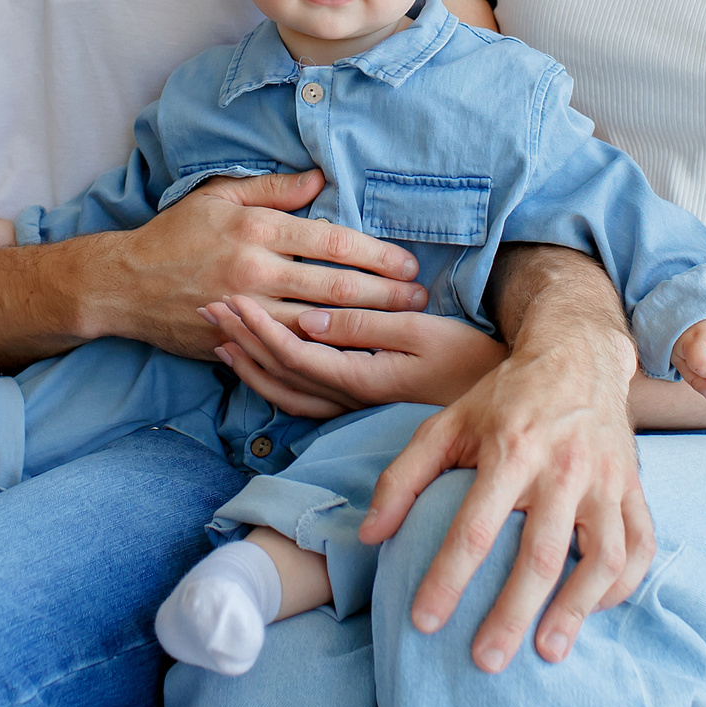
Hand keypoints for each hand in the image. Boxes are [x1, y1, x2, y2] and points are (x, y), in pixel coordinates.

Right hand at [83, 171, 427, 357]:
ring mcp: (246, 312)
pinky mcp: (235, 342)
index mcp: (257, 231)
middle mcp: (255, 272)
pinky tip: (353, 358)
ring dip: (364, 327)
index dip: (376, 254)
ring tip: (401, 329)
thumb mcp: (220, 196)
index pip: (332, 242)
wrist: (124, 284)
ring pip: (319, 324)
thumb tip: (321, 178)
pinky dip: (325, 356)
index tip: (408, 262)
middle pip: (335, 286)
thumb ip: (273, 188)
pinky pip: (288, 352)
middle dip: (385, 294)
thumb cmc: (175, 233)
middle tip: (421, 299)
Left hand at [200, 294, 508, 417]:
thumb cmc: (467, 361)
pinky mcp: (357, 406)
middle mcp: (347, 398)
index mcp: (359, 377)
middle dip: (241, 338)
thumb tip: (312, 317)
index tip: (230, 296)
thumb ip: (364, 326)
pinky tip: (259, 364)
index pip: (294, 352)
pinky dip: (272, 380)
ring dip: (249, 362)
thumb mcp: (421, 334)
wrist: (499, 410)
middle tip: (206, 306)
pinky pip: (300, 398)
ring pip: (284, 391)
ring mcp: (350, 407)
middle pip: (278, 372)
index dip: (258, 325)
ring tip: (220, 335)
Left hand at [358, 253, 648, 671]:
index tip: (424, 622)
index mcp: (511, 450)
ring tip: (546, 652)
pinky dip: (621, 586)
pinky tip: (591, 612)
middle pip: (540, 556)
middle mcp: (562, 468)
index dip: (447, 579)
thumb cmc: (504, 397)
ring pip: (602, 558)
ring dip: (575, 610)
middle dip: (512, 614)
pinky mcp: (633, 488)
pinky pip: (640, 546)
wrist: (578, 354)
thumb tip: (370, 536)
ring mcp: (606, 480)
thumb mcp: (446, 421)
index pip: (475, 528)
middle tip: (487, 661)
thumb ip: (403, 478)